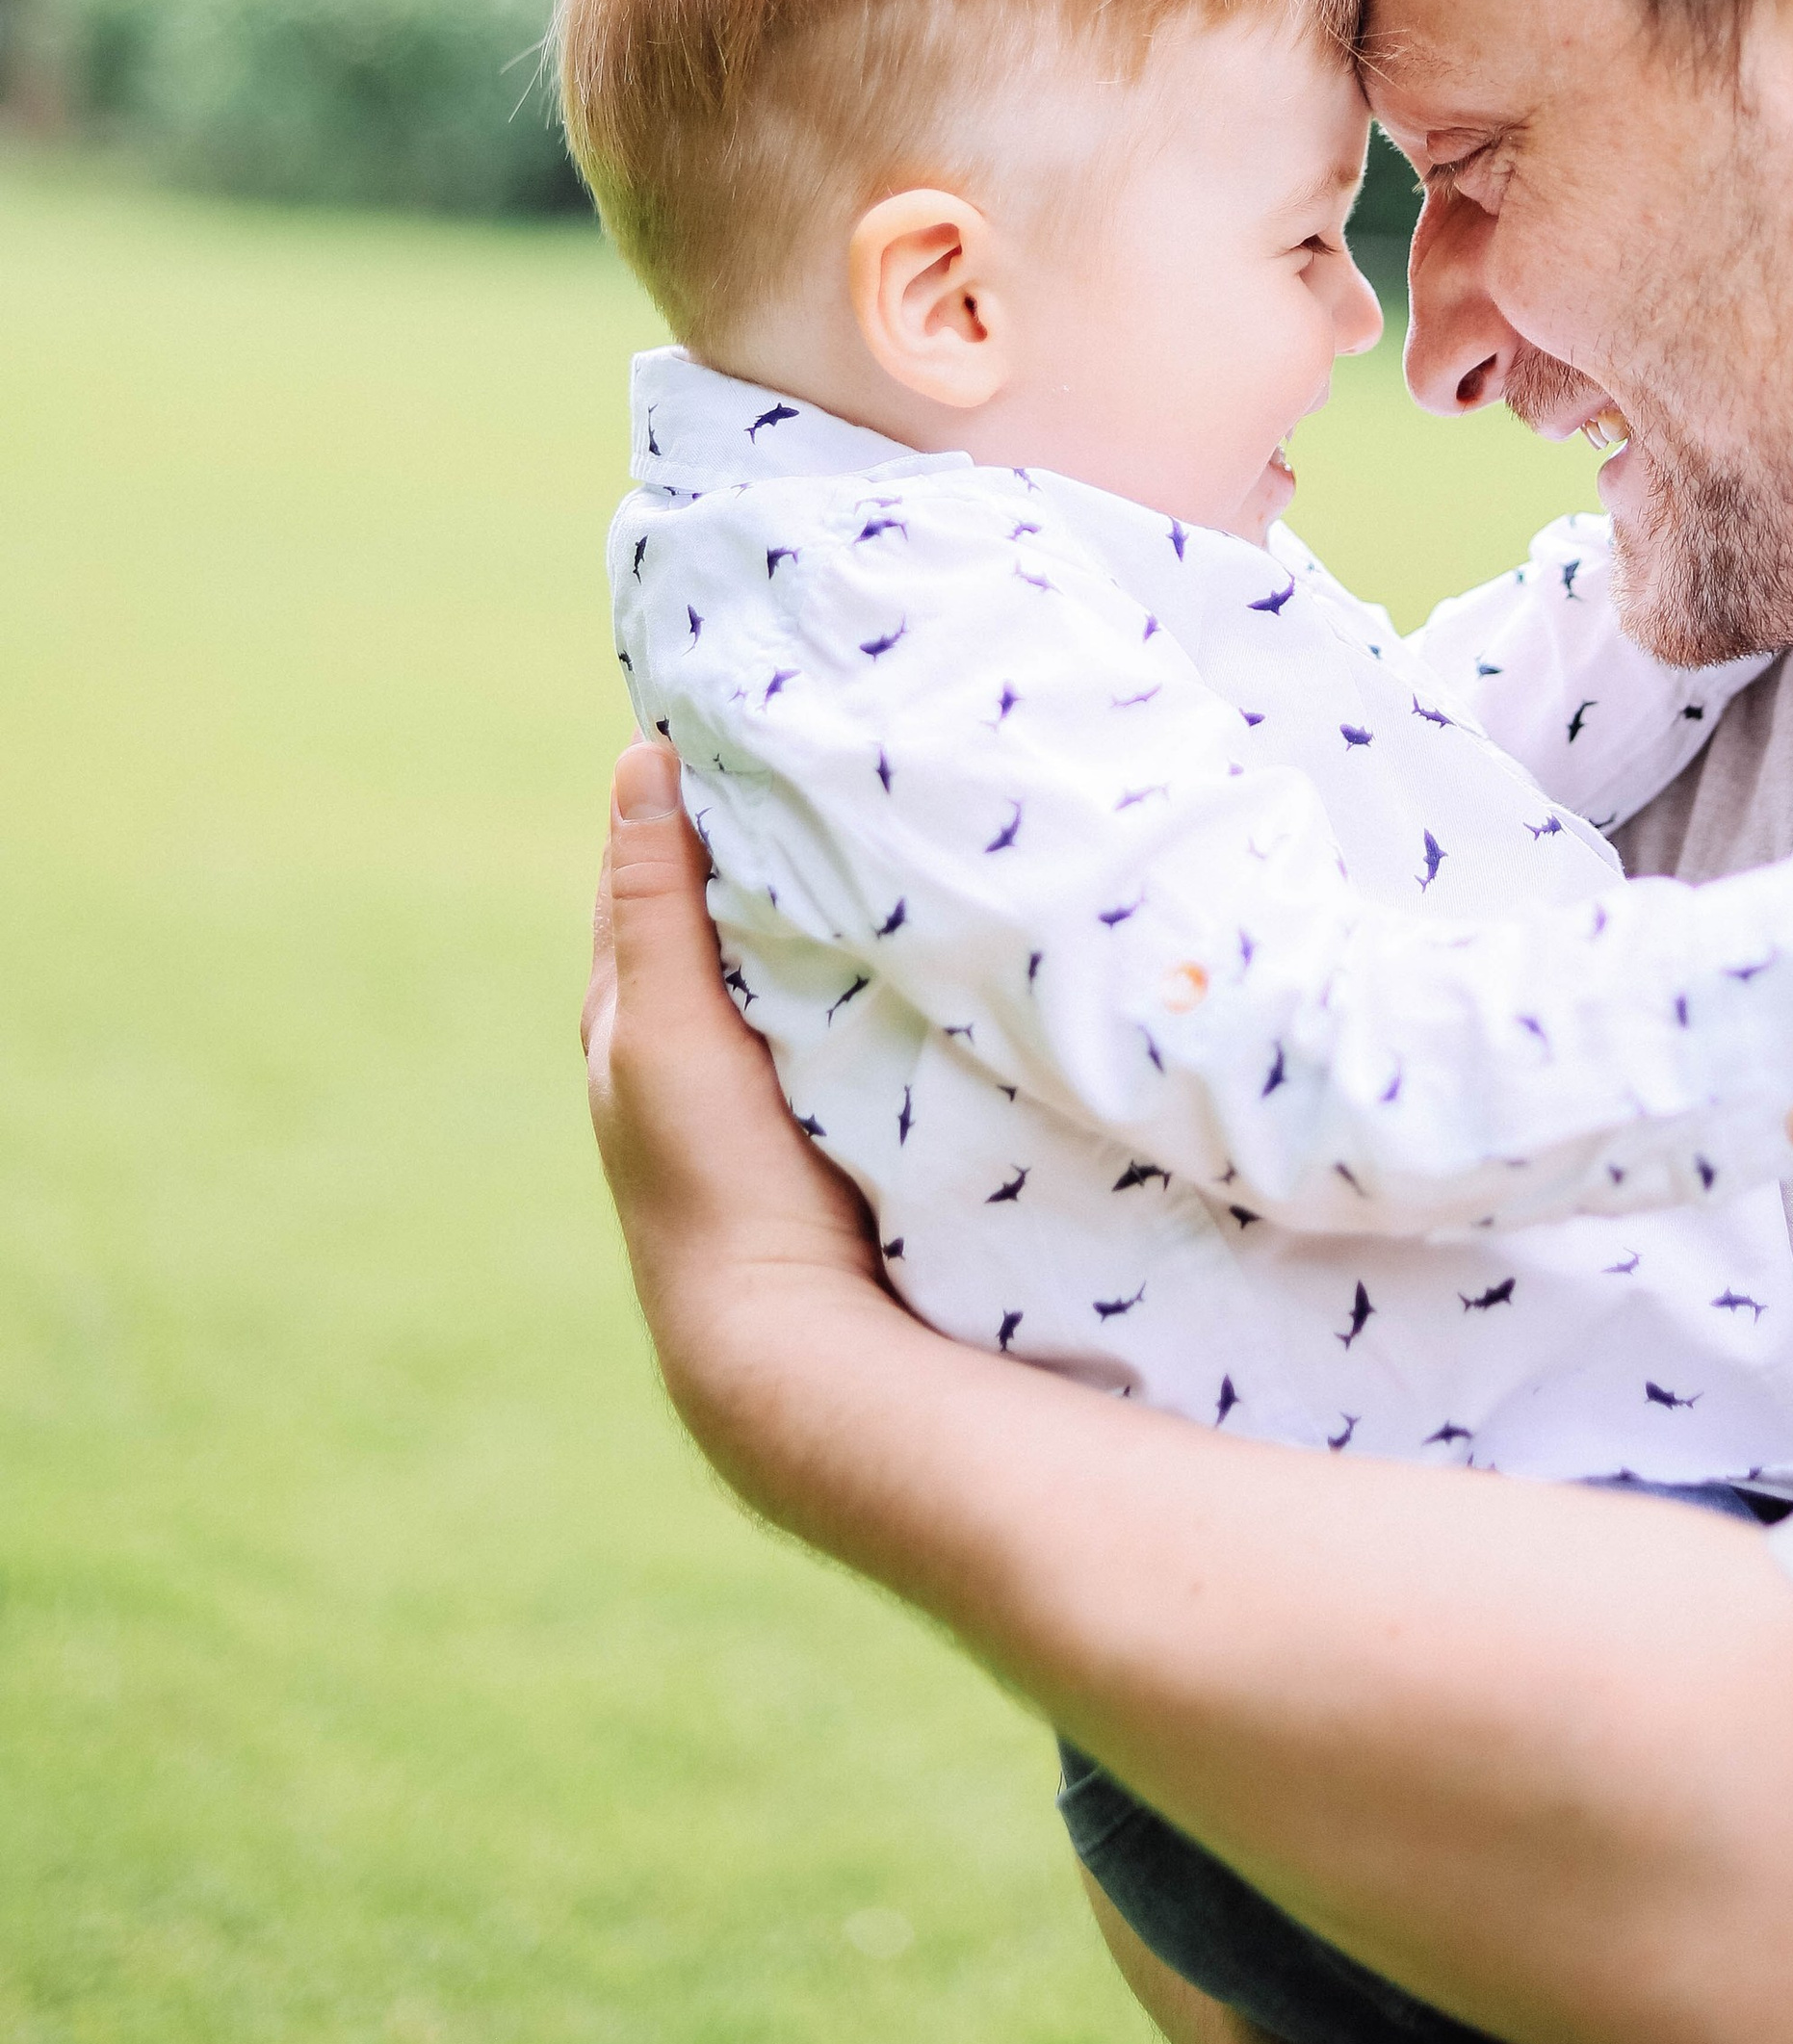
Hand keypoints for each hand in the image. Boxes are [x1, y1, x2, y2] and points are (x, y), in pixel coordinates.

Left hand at [584, 738, 893, 1464]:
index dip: (688, 787)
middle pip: (723, 898)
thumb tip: (638, 758)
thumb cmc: (710, 1180)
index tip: (747, 702)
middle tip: (832, 729)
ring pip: (787, 946)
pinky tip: (911, 911)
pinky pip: (839, 994)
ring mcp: (763, 1075)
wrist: (789, 1342)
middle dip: (764, 826)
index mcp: (630, 1013)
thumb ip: (655, 903)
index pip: (652, 862)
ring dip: (821, 888)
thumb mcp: (664, 1027)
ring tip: (882, 798)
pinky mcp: (832, 1102)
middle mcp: (688, 1037)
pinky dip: (858, 945)